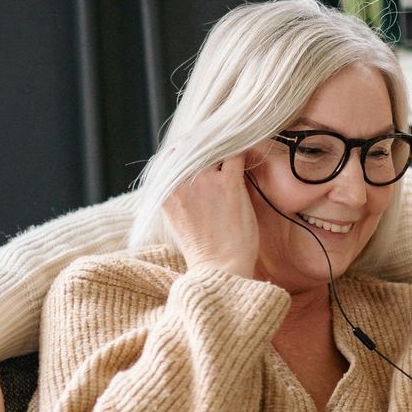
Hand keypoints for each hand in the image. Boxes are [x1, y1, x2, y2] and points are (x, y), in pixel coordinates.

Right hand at [162, 155, 258, 278]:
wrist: (219, 268)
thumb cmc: (202, 247)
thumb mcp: (176, 218)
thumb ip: (178, 193)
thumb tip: (187, 172)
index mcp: (165, 191)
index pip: (171, 156)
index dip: (185, 150)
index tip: (197, 150)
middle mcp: (181, 182)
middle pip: (192, 147)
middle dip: (205, 143)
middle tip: (219, 144)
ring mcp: (204, 181)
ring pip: (214, 146)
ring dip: (224, 145)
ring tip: (234, 146)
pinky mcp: (229, 184)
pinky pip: (236, 154)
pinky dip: (242, 149)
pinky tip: (246, 152)